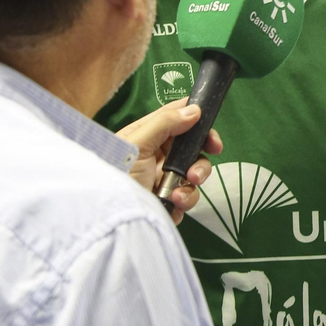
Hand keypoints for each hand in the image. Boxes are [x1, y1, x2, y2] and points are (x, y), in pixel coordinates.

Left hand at [116, 98, 222, 224]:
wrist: (111, 216)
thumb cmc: (117, 175)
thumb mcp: (137, 145)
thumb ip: (164, 123)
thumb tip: (194, 109)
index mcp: (148, 136)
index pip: (176, 118)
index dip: (196, 118)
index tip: (209, 125)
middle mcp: (158, 155)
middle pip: (192, 146)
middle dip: (202, 151)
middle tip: (214, 151)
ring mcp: (165, 179)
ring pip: (195, 172)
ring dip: (195, 177)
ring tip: (180, 188)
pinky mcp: (170, 200)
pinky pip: (190, 195)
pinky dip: (186, 198)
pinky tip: (173, 201)